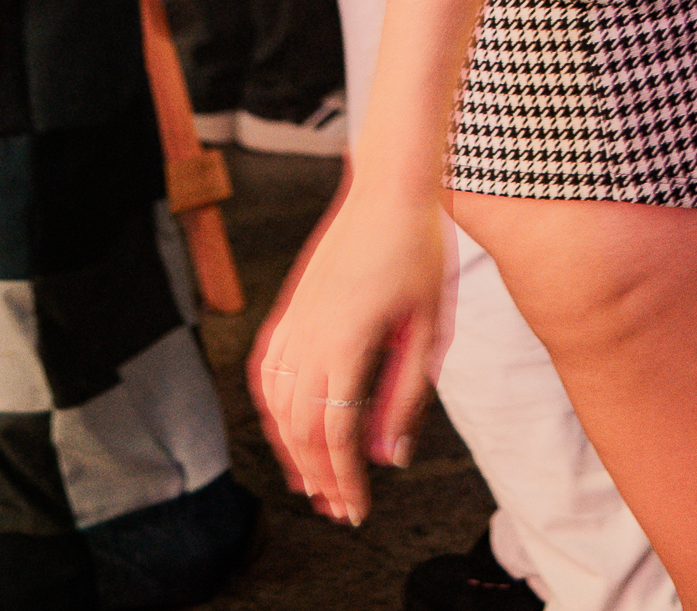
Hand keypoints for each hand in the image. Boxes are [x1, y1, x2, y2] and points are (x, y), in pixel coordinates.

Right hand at [253, 187, 443, 524]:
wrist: (390, 187)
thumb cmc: (417, 248)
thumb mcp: (429, 327)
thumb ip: (407, 395)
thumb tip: (392, 456)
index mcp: (346, 344)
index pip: (335, 435)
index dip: (343, 480)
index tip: (355, 509)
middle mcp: (310, 336)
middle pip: (300, 427)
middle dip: (316, 475)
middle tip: (335, 507)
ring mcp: (295, 318)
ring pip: (276, 402)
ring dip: (289, 446)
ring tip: (308, 478)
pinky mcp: (292, 304)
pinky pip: (267, 366)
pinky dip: (271, 404)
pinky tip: (283, 421)